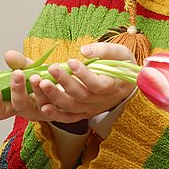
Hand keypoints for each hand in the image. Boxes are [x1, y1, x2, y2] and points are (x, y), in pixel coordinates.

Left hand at [0, 43, 136, 123]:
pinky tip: (43, 106)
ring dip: (55, 96)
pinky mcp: (83, 113)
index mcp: (113, 85)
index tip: (71, 61)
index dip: (84, 74)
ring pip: (72, 107)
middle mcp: (102, 101)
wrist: (128, 86)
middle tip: (51, 68)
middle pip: (81, 95)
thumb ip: (104, 50)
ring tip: (41, 83)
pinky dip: (55, 115)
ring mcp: (91, 109)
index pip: (98, 84)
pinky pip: (68, 118)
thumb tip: (84, 50)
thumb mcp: (121, 53)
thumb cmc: (123, 66)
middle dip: (64, 82)